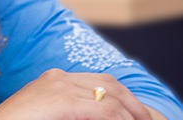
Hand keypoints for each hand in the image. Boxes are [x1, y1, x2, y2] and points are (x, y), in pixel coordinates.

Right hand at [0, 69, 154, 119]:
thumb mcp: (46, 112)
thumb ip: (67, 109)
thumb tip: (94, 114)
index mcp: (54, 77)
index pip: (99, 80)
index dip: (122, 95)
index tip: (133, 114)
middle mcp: (59, 76)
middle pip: (109, 83)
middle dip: (132, 102)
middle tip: (144, 119)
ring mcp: (60, 86)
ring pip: (111, 95)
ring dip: (130, 112)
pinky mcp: (62, 101)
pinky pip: (103, 110)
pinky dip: (119, 119)